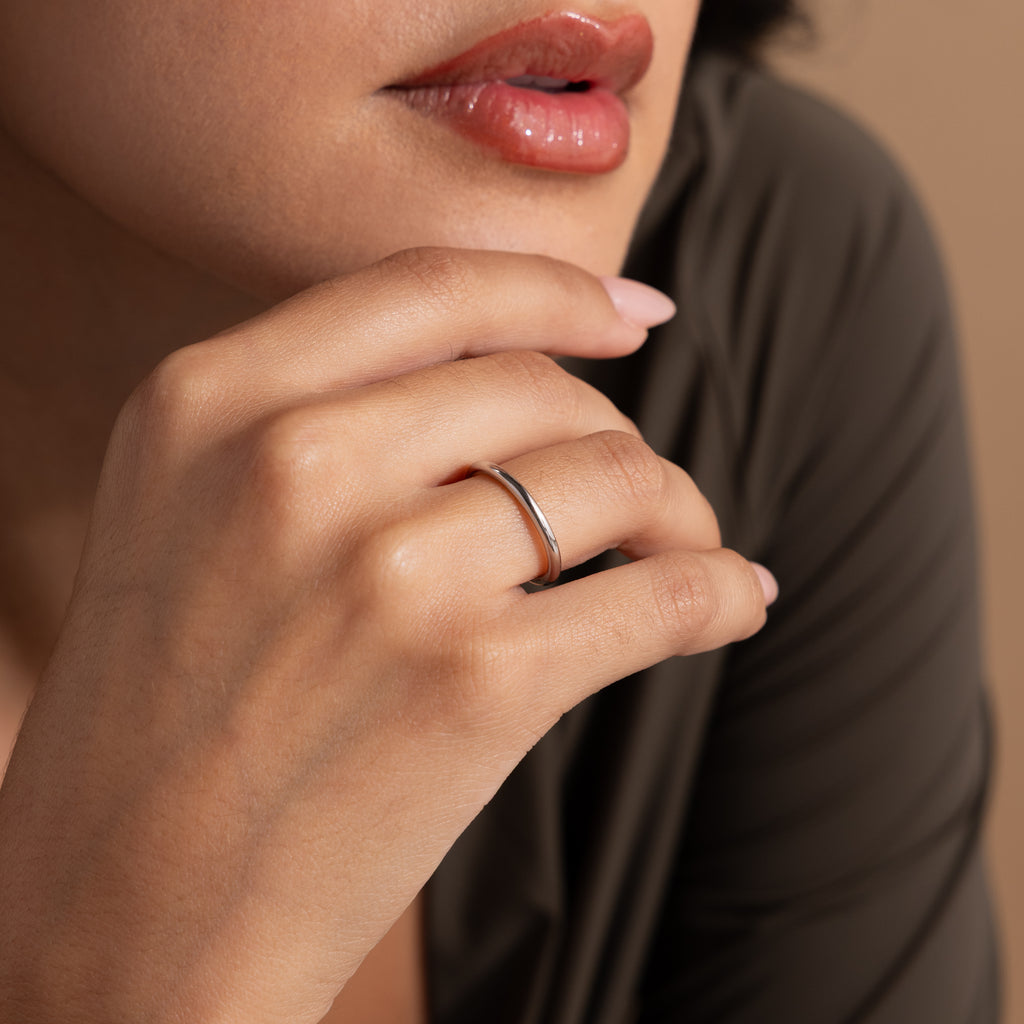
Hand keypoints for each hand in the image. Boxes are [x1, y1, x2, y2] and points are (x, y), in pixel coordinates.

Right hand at [0, 248, 770, 1023]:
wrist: (133, 906)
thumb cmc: (169, 709)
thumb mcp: (188, 508)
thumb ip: (317, 412)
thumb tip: (516, 369)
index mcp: (211, 402)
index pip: (432, 287)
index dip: (556, 293)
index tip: (630, 315)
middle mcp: (292, 463)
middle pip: (539, 387)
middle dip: (615, 432)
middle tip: (642, 491)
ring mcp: (388, 570)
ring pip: (613, 476)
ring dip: (677, 512)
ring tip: (684, 550)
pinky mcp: (475, 682)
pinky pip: (659, 596)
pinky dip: (719, 592)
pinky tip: (732, 601)